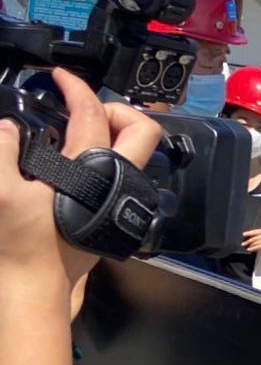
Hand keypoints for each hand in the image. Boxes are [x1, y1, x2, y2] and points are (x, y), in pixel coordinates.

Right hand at [0, 69, 159, 297]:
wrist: (36, 287)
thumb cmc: (22, 244)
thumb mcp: (1, 193)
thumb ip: (2, 152)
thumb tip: (8, 127)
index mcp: (91, 169)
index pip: (94, 114)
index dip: (77, 87)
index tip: (60, 77)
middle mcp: (116, 181)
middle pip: (142, 130)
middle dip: (118, 109)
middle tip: (83, 107)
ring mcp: (118, 197)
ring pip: (134, 153)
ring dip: (111, 133)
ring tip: (75, 129)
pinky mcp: (111, 212)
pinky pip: (118, 173)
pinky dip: (102, 155)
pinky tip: (71, 160)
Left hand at [242, 228, 260, 256]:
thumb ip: (255, 236)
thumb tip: (246, 238)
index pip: (255, 231)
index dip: (249, 233)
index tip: (243, 234)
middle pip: (255, 238)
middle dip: (248, 241)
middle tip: (243, 243)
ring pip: (256, 242)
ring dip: (250, 245)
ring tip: (246, 247)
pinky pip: (258, 246)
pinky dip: (253, 248)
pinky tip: (249, 249)